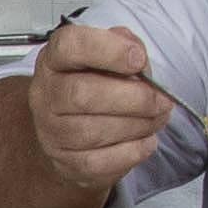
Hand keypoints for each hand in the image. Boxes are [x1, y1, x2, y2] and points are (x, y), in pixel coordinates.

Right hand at [17, 21, 181, 193]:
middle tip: (161, 100)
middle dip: (133, 98)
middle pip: (81, 95)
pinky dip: (131, 152)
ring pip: (92, 132)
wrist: (75, 130)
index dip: (107, 50)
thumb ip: (126, 46)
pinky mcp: (64, 162)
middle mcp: (45, 94)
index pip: (69, 45)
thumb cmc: (99, 85)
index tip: (138, 59)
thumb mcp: (112, 54)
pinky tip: (145, 141)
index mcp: (55, 59)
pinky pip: (98, 162)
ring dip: (137, 125)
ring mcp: (50, 131)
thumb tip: (138, 59)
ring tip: (157, 119)